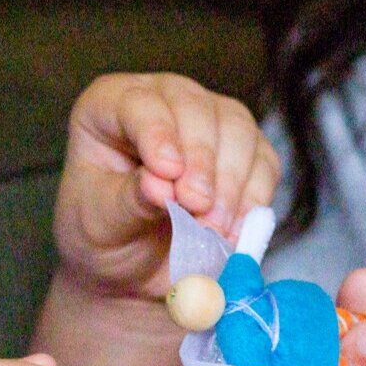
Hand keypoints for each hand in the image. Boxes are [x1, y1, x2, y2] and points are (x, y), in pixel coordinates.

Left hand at [53, 73, 279, 302]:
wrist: (131, 264)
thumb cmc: (104, 232)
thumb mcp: (102, 222)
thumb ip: (129, 201)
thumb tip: (161, 187)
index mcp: (109, 106)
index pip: (140, 103)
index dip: (158, 133)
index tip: (168, 173)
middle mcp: (163, 100)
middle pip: (196, 109)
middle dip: (201, 161)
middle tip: (197, 206)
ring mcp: (208, 119)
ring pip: (237, 129)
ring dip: (232, 183)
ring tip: (214, 229)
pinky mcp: (244, 150)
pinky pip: (264, 162)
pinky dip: (254, 198)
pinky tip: (235, 231)